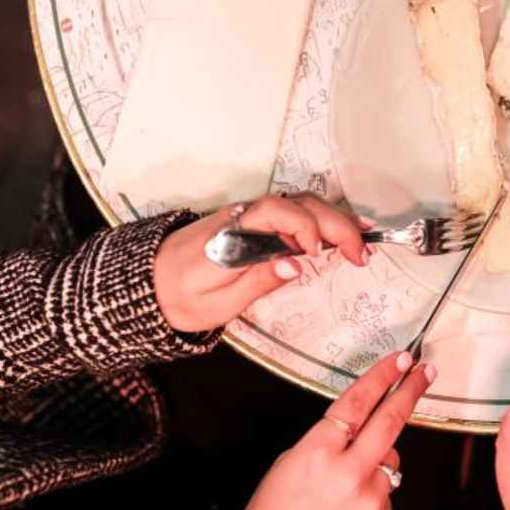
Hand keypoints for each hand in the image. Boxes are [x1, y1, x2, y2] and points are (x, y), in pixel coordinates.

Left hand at [153, 192, 369, 331]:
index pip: (276, 213)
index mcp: (231, 235)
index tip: (318, 254)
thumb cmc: (180, 297)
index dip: (304, 227)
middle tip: (361, 253)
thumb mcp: (215, 304)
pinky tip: (342, 232)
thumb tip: (297, 265)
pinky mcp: (254, 222)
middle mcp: (242, 216)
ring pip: (300, 204)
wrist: (146, 284)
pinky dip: (322, 220)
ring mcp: (249, 216)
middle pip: (297, 204)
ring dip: (335, 219)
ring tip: (363, 240)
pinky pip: (294, 212)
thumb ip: (256, 282)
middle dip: (335, 224)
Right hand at [231, 350, 434, 509]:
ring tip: (347, 483)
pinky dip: (374, 493)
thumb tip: (359, 430)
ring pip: (390, 460)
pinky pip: (387, 493)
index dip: (381, 376)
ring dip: (378, 460)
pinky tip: (349, 509)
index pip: (357, 402)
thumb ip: (326, 443)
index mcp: (316, 453)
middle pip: (390, 420)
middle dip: (410, 390)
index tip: (399, 361)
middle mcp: (347, 473)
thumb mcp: (287, 466)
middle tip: (424, 373)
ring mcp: (369, 500)